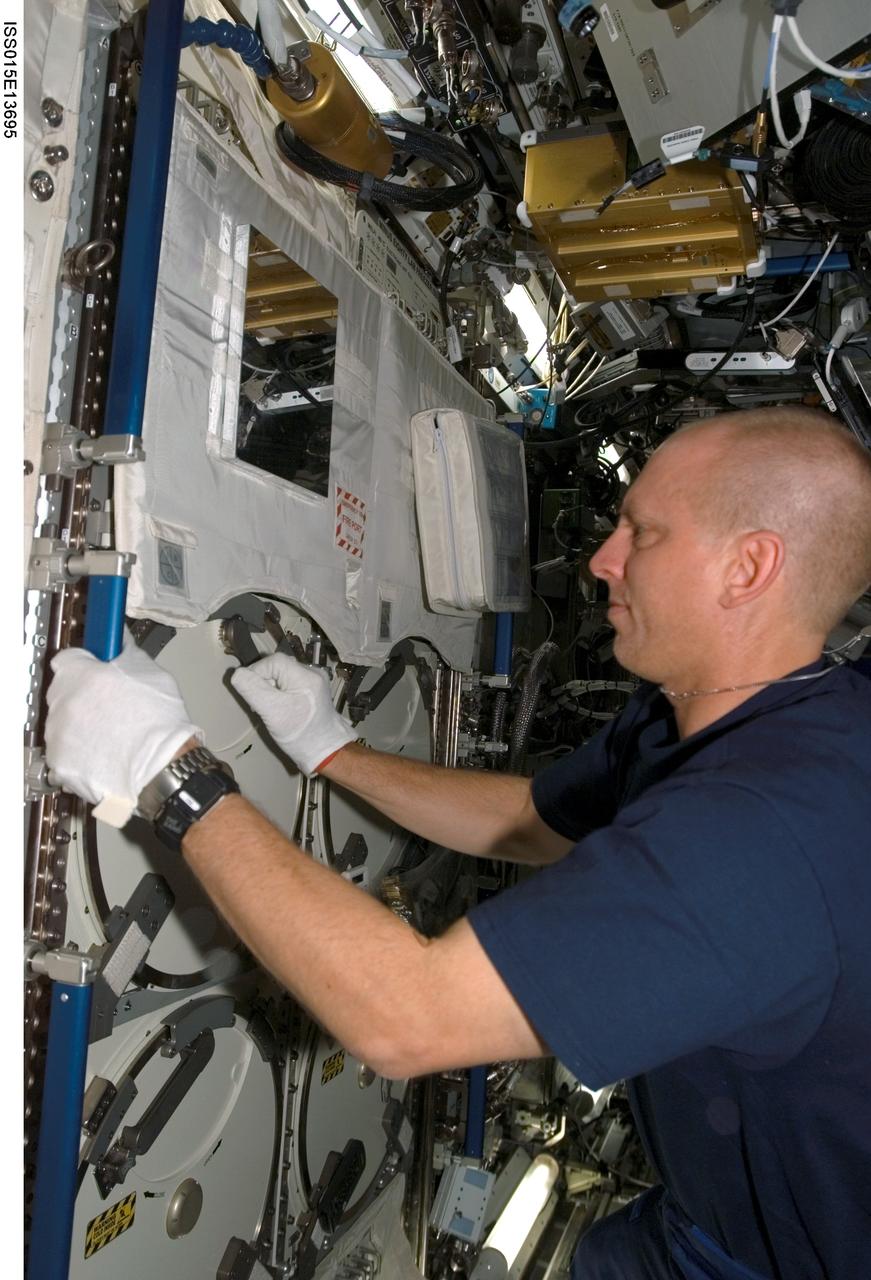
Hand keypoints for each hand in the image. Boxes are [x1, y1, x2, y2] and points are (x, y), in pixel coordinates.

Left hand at [45, 634, 202, 827]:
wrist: (159, 767)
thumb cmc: (158, 723)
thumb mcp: (151, 672)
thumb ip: (127, 652)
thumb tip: (120, 642)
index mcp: (80, 674)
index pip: (67, 658)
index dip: (84, 663)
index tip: (94, 667)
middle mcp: (63, 703)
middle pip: (63, 692)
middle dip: (82, 696)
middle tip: (110, 705)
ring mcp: (58, 735)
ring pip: (63, 724)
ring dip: (79, 725)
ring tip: (111, 733)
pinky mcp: (59, 763)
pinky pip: (64, 753)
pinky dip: (78, 753)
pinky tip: (103, 753)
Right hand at [231, 653, 356, 775]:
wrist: (325, 752)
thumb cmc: (300, 735)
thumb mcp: (272, 712)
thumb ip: (253, 690)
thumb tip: (237, 673)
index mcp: (306, 675)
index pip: (273, 661)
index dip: (257, 673)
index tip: (252, 694)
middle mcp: (312, 673)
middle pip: (278, 667)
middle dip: (264, 684)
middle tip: (262, 706)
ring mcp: (314, 682)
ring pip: (282, 676)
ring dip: (271, 690)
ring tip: (273, 710)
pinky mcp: (312, 691)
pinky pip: (289, 685)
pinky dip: (280, 695)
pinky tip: (282, 710)